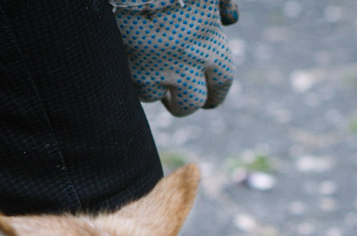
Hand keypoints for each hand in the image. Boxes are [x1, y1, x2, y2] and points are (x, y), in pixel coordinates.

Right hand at [112, 0, 237, 116]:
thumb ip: (222, 5)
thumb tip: (230, 20)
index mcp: (210, 46)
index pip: (221, 84)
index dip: (215, 94)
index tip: (209, 98)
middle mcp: (186, 65)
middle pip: (190, 103)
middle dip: (184, 104)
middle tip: (176, 99)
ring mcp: (155, 68)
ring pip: (154, 96)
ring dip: (152, 89)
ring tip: (147, 76)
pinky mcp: (127, 65)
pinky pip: (128, 84)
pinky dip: (129, 76)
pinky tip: (128, 62)